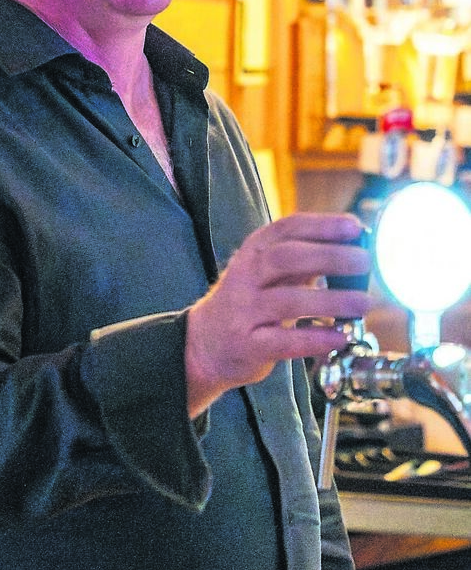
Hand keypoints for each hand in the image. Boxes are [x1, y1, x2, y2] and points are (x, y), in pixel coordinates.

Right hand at [185, 213, 371, 416]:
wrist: (204, 343)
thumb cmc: (248, 302)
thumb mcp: (268, 272)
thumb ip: (303, 260)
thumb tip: (352, 249)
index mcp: (254, 251)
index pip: (288, 229)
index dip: (322, 225)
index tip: (355, 227)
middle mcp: (246, 276)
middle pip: (286, 258)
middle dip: (329, 257)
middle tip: (364, 262)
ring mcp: (244, 310)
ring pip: (288, 301)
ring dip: (330, 301)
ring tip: (363, 304)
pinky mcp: (248, 344)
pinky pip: (284, 340)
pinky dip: (315, 338)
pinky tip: (340, 336)